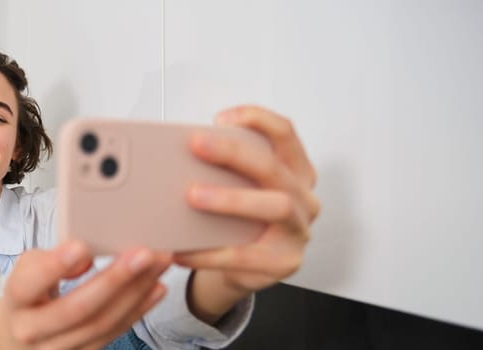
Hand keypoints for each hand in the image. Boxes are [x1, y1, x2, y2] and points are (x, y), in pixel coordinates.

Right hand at [0, 240, 171, 349]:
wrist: (21, 333)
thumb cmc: (31, 292)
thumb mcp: (29, 270)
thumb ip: (52, 260)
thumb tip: (84, 257)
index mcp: (16, 302)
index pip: (28, 285)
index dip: (54, 267)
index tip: (80, 247)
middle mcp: (32, 331)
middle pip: (76, 309)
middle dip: (114, 280)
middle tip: (144, 254)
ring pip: (102, 324)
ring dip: (136, 292)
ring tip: (159, 264)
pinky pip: (114, 332)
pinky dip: (139, 308)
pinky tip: (157, 287)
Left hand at [174, 105, 320, 323]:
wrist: (248, 270)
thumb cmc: (240, 220)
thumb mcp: (238, 188)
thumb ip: (224, 170)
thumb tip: (179, 156)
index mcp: (294, 170)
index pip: (284, 133)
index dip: (256, 119)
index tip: (220, 118)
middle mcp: (303, 197)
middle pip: (273, 168)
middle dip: (233, 153)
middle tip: (196, 145)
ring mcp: (298, 231)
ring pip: (275, 206)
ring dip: (230, 199)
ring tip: (191, 196)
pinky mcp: (284, 262)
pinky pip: (246, 256)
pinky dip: (210, 253)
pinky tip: (181, 250)